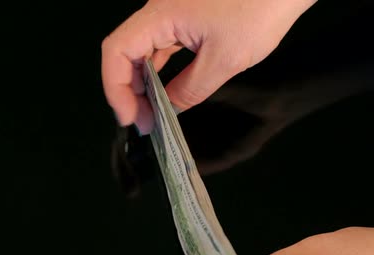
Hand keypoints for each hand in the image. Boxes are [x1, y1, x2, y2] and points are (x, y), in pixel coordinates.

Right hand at [101, 0, 316, 133]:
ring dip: (142, 85)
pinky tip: (164, 93)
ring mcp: (170, 14)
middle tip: (145, 124)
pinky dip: (158, 73)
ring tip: (153, 115)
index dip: (115, 89)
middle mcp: (158, 12)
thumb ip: (190, 89)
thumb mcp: (224, 60)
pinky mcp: (183, 19)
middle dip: (128, 92)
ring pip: (141, 52)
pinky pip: (160, 48)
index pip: (116, 51)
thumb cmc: (259, 12)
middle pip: (124, 53)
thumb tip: (169, 109)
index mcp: (160, 15)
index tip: (130, 118)